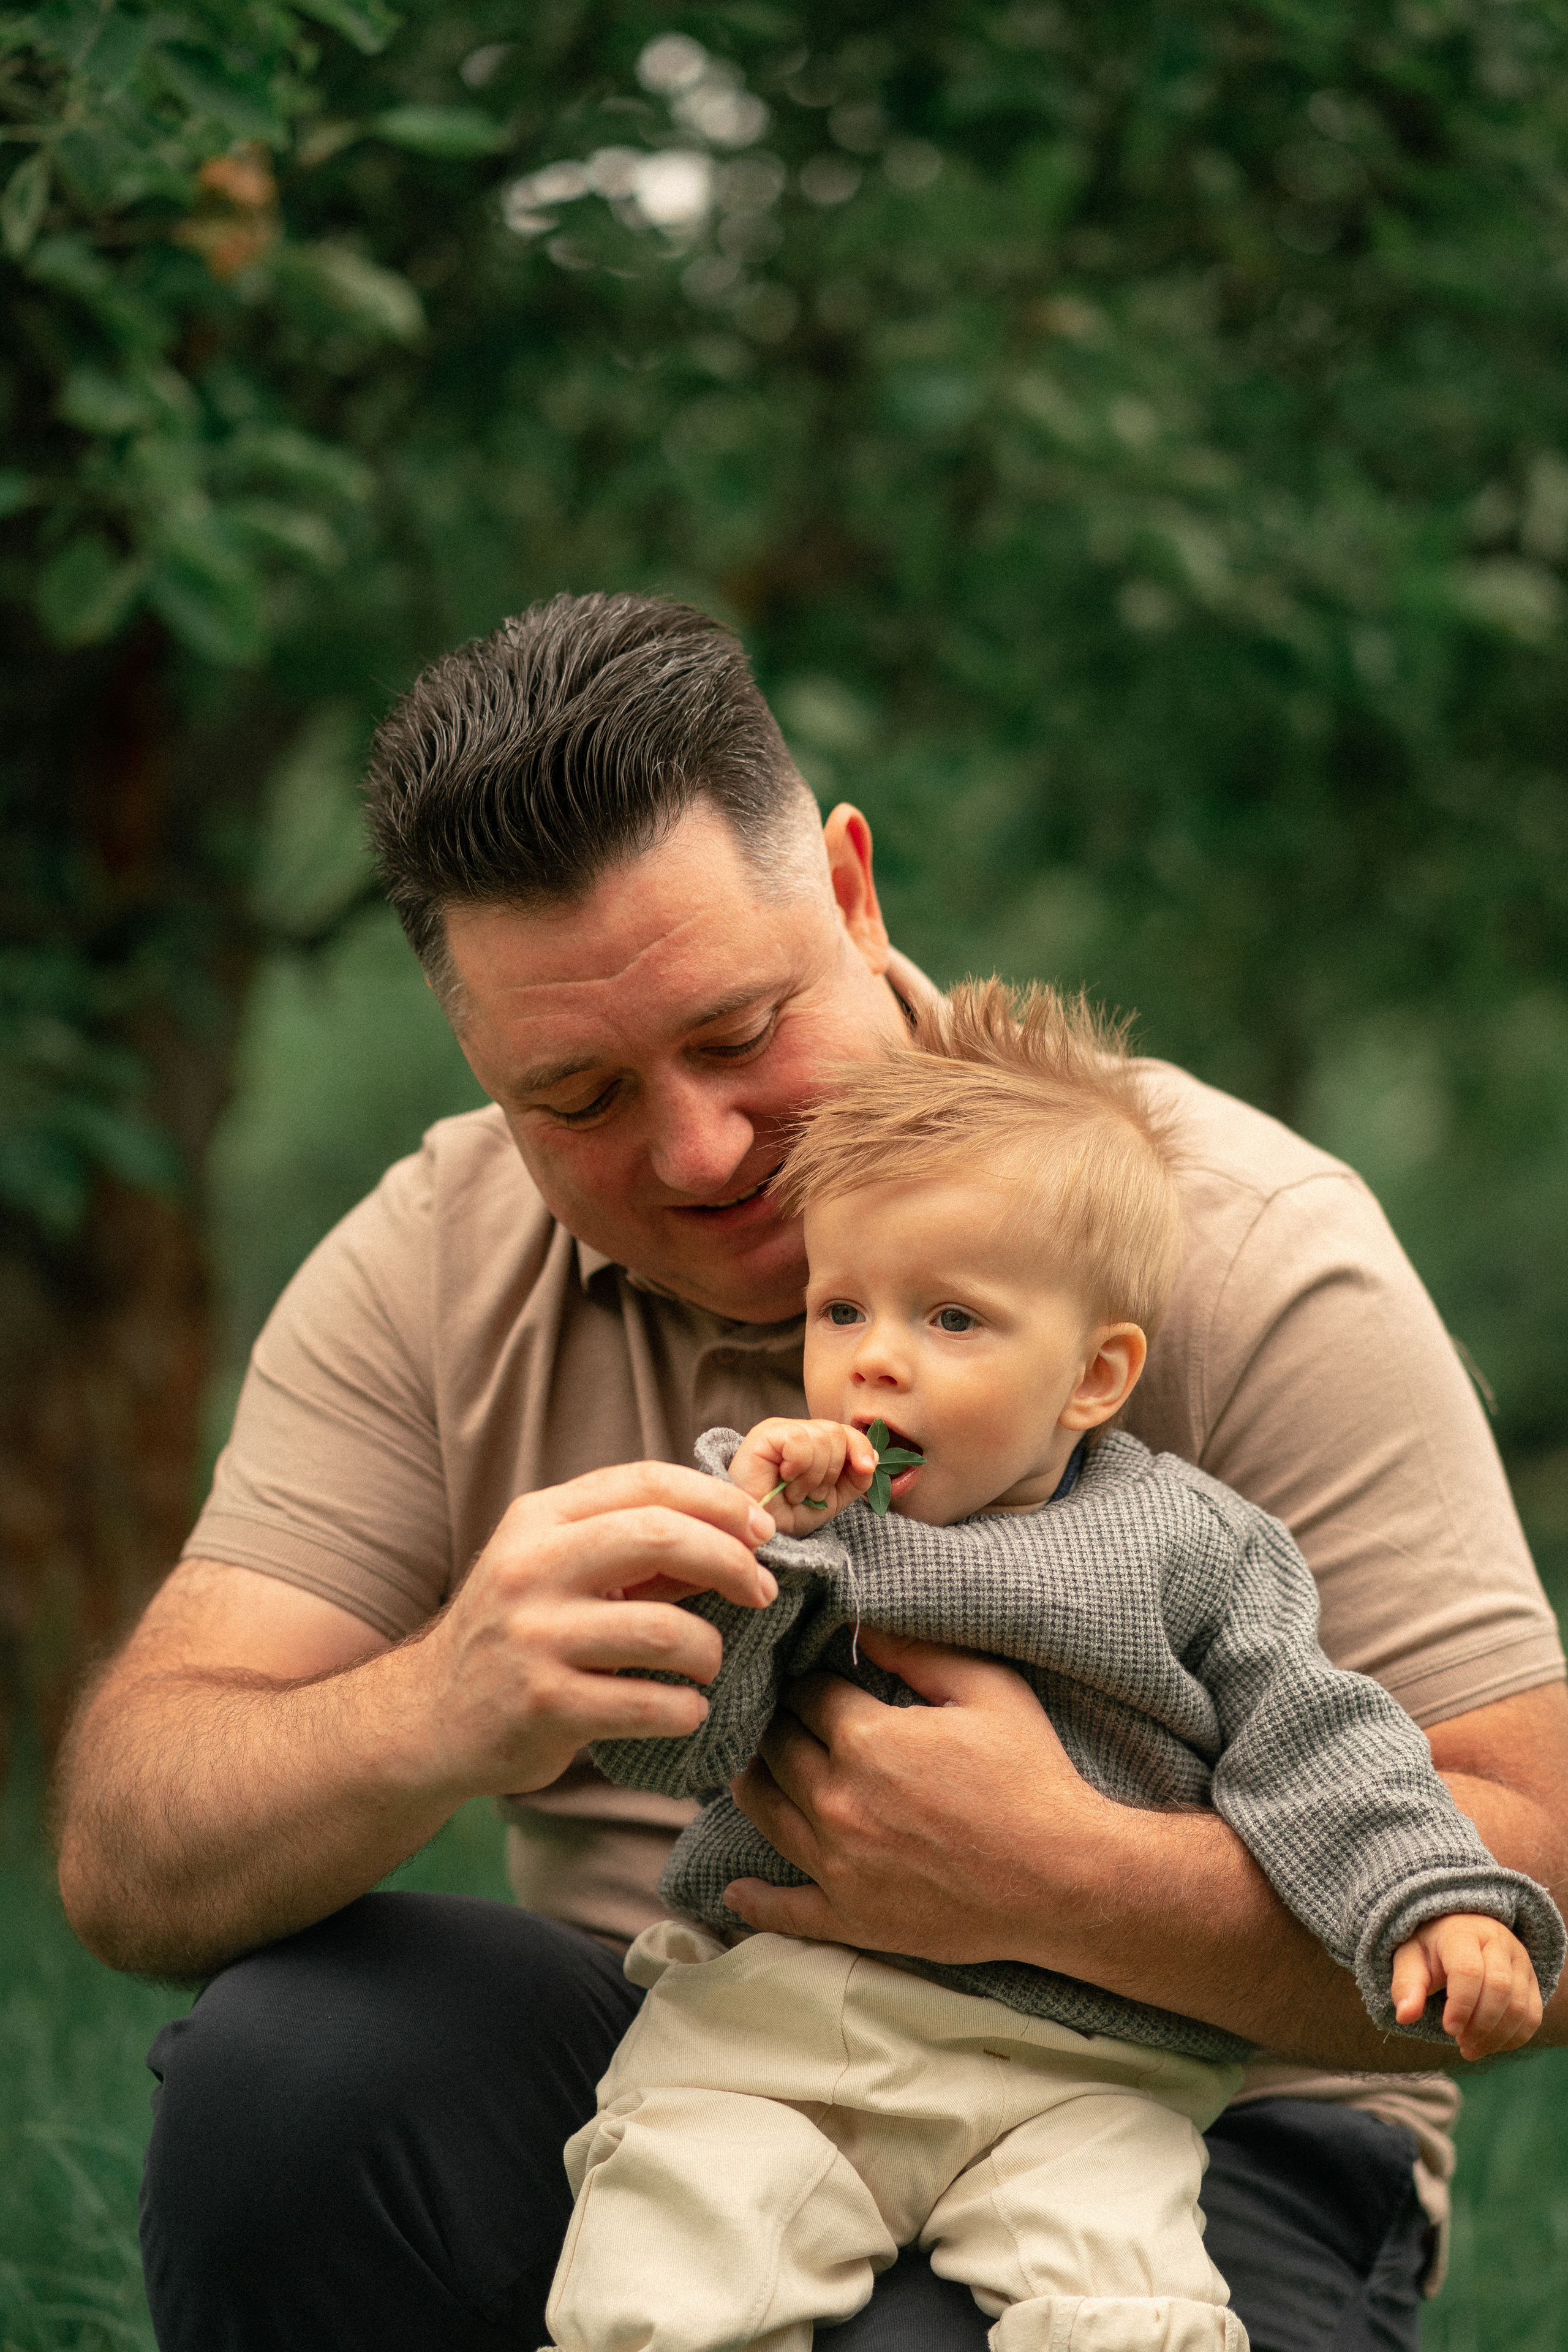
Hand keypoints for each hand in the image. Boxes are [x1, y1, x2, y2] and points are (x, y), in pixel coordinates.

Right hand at [413, 1461, 778, 1803]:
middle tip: (762, 1591)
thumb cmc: (515, 1634)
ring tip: (707, 1664)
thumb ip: (633, 1549)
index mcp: (539, 1520)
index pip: (645, 1482)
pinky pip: (648, 1704)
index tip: (761, 1530)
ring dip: (709, 1650)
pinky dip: (684, 1709)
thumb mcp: (556, 1570)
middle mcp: (531, 1568)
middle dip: (731, 1562)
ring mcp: (534, 1637)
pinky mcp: (543, 1704)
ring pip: (665, 1629)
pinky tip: (684, 1709)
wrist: (428, 1716)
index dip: (717, 1501)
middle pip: (660, 1537)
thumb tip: (735, 1537)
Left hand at [722, 1627, 1113, 1959]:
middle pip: (776, 1748)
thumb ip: (917, 1651)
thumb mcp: (988, 1690)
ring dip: (753, 1785)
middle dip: (776, 1724)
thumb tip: (862, 1622)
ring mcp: (838, 1864)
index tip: (814, 1677)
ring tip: (753, 1769)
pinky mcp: (850, 1917)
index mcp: (867, 1739)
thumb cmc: (1032, 1777)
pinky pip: (783, 1911)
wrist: (1066, 1879)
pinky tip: (736, 1888)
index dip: (810, 1680)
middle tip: (779, 1715)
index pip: (806, 1695)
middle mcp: (837, 1800)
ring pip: (764, 1812)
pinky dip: (754, 1900)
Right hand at [730, 1416, 877, 1537]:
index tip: (866, 1468)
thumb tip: (873, 1457)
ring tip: (795, 1492)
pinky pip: (800, 1441)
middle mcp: (796, 1432)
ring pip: (822, 1437)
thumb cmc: (788, 1517)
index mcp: (813, 1443)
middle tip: (812, 1494)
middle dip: (831, 1472)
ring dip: (814, 1476)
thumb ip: (856, 1478)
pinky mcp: (764, 1435)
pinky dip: (800, 1468)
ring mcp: (779, 1430)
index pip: (846, 1432)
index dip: (860, 1448)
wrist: (760, 1536)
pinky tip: (784, 1480)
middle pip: (837, 1433)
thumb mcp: (832, 1500)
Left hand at [1391, 1912, 1543, 2059]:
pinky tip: (1491, 2045)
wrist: (1459, 1926)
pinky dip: (1514, 2038)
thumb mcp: (1409, 1958)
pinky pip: (1533, 2015)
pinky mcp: (1531, 1978)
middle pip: (1500, 1988)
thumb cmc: (1430, 1947)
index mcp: (1461, 1932)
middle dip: (1481, 2025)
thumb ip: (1407, 1985)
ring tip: (1470, 2048)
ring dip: (1497, 2037)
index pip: (1469, 1970)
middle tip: (1460, 2042)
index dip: (1461, 2005)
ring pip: (1520, 2005)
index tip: (1448, 2029)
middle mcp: (1497, 1941)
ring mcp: (1519, 1959)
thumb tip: (1405, 2016)